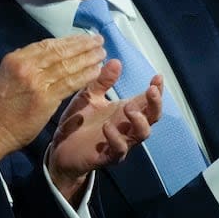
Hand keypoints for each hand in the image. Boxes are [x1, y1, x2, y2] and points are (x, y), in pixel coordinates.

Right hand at [0, 34, 104, 160]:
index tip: (84, 37)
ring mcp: (37, 82)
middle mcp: (27, 66)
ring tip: (101, 53)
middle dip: (82, 45)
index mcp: (17, 58)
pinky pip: (70, 83)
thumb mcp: (9, 74)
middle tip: (99, 40)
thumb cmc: (2, 104)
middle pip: (60, 52)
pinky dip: (85, 76)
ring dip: (88, 58)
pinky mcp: (46, 99)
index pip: (48, 45)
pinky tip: (96, 71)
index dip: (69, 40)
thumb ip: (27, 62)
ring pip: (68, 66)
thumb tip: (47, 52)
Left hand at [47, 60, 161, 202]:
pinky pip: (119, 149)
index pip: (148, 100)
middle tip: (150, 90)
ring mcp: (120, 142)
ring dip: (139, 121)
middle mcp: (127, 126)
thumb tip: (116, 61)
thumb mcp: (89, 96)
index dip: (157, 90)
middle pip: (152, 117)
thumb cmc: (79, 121)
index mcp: (125, 111)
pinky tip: (106, 127)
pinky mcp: (107, 156)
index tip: (157, 76)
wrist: (61, 147)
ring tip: (128, 108)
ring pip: (142, 134)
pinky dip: (116, 138)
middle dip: (155, 103)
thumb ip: (102, 81)